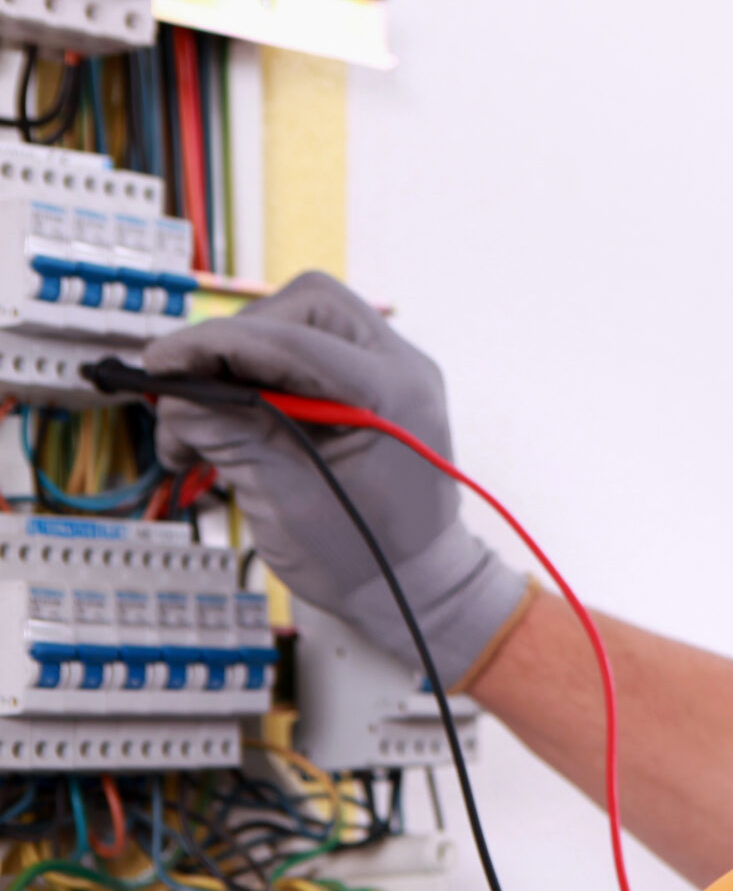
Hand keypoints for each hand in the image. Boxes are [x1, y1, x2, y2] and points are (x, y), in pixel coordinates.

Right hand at [143, 270, 527, 679]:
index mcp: (393, 393)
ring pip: (303, 322)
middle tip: (184, 393)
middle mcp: (401, 367)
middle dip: (235, 342)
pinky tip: (224, 423)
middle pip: (304, 307)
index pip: (293, 339)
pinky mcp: (370, 385)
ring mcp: (390, 371)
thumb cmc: (366, 556)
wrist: (415, 583)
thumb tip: (175, 397)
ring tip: (199, 423)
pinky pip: (308, 353)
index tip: (159, 363)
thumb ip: (233, 437)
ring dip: (242, 361)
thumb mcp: (286, 501)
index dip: (215, 344)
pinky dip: (260, 376)